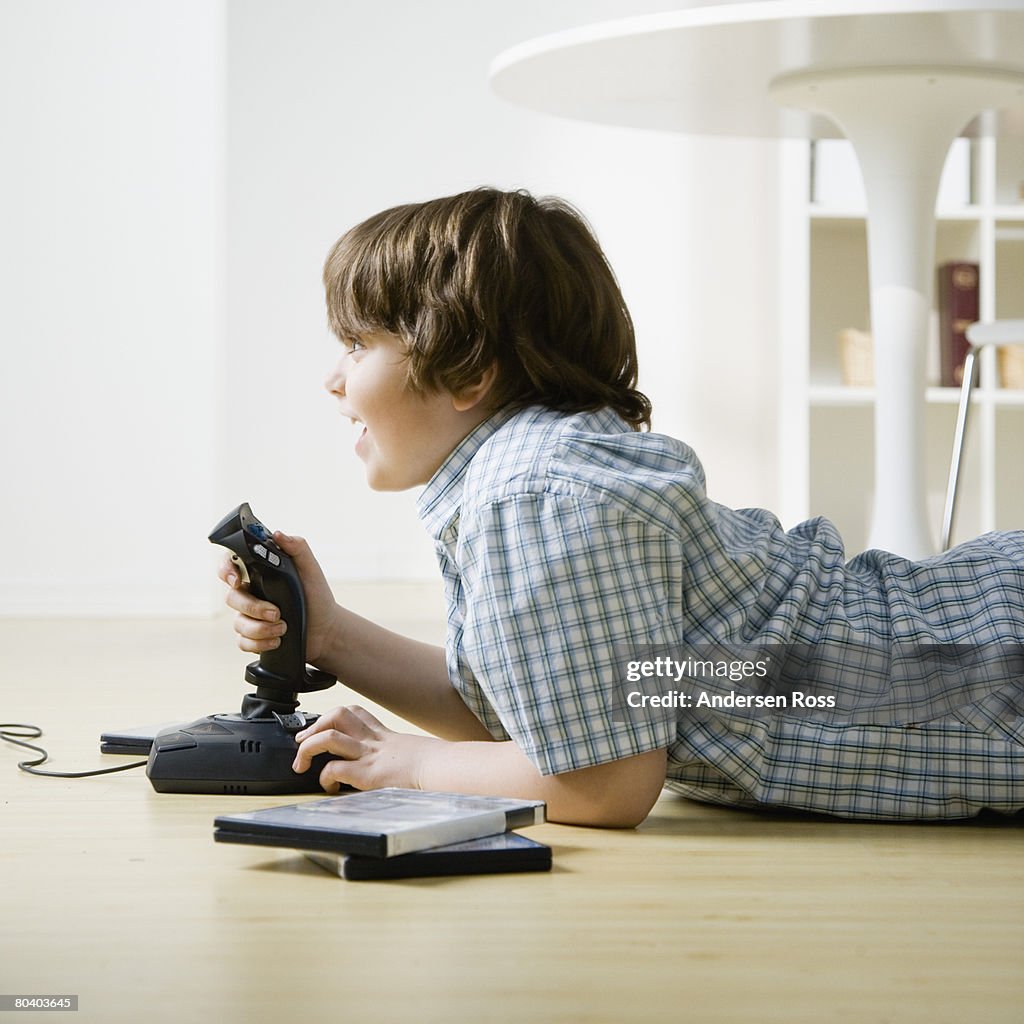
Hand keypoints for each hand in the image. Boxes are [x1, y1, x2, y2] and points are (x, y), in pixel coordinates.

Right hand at [218, 531, 338, 666]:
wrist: (326, 630)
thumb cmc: (317, 597)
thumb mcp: (311, 570)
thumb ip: (297, 548)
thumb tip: (278, 534)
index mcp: (260, 573)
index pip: (231, 565)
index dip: (226, 570)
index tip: (236, 580)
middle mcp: (251, 593)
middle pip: (232, 598)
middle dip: (253, 607)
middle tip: (276, 612)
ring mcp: (250, 616)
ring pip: (238, 623)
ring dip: (262, 628)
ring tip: (284, 627)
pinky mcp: (253, 637)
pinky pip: (243, 642)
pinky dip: (260, 643)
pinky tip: (277, 641)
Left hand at [292, 705, 440, 793]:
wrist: (444, 769)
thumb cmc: (437, 766)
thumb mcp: (417, 754)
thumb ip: (404, 757)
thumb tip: (405, 769)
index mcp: (385, 735)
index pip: (355, 712)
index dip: (333, 717)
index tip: (322, 727)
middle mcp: (374, 741)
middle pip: (337, 715)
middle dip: (314, 726)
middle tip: (302, 740)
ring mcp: (369, 755)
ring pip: (328, 738)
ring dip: (308, 749)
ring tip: (300, 764)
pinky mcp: (367, 774)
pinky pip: (334, 769)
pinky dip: (324, 778)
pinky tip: (330, 788)